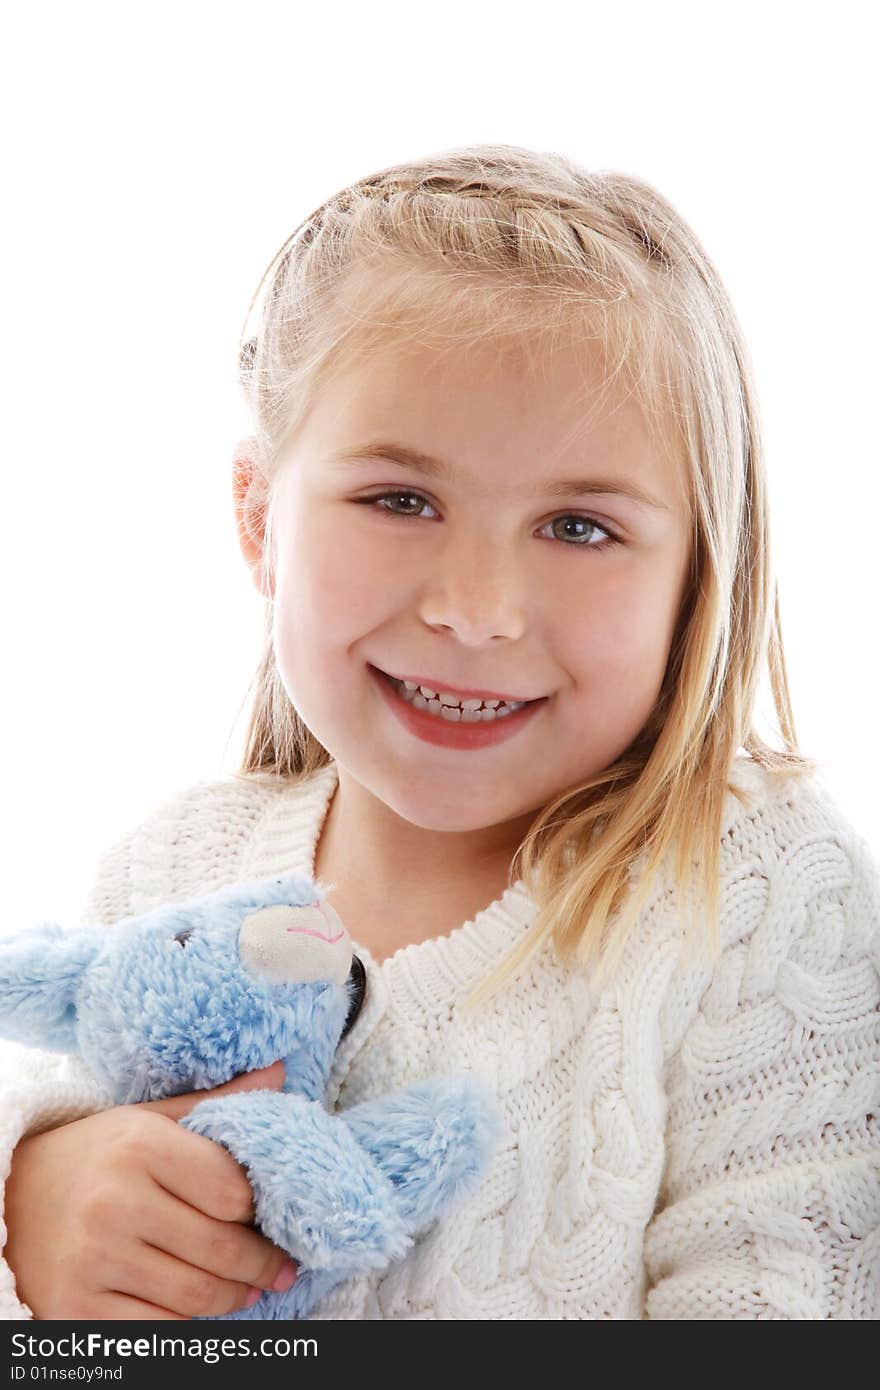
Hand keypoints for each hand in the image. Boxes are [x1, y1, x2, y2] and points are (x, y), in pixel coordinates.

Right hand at [4, 1061, 298, 1319]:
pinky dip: (189, 1324)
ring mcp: (93, 1259)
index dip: (260, 1210)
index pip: (232, 1190)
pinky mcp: (75, 1308)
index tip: (272, 1217)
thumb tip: (280, 1073)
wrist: (11, 1197)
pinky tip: (201, 1309)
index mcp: (139, 1146)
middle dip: (262, 1265)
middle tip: (281, 1269)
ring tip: (249, 1291)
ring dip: (234, 1298)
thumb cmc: (97, 1155)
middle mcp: (115, 1202)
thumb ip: (216, 1103)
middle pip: (221, 1248)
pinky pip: (158, 1329)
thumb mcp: (150, 1119)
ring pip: (195, 1295)